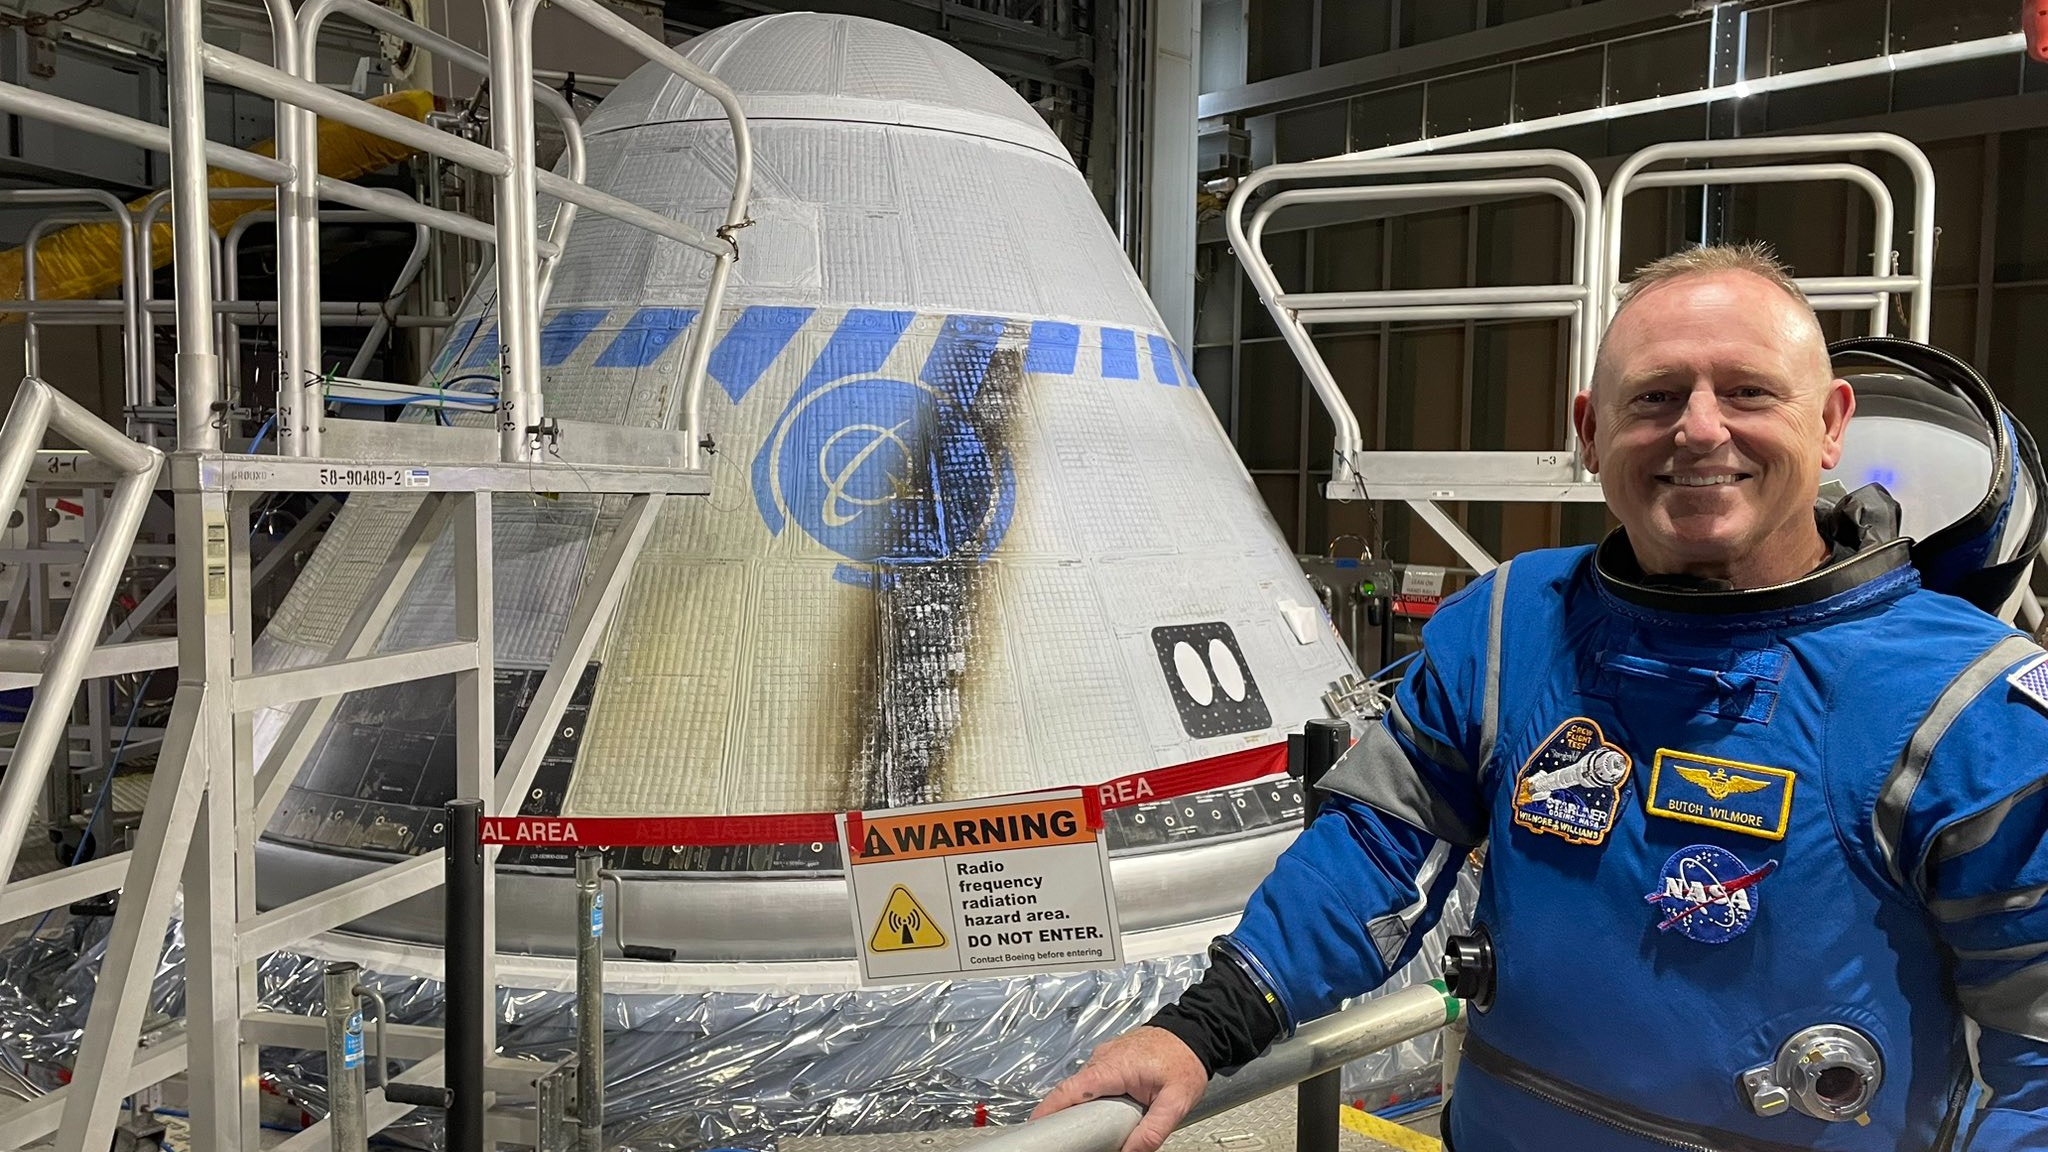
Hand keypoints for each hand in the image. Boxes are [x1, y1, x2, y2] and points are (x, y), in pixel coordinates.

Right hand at [1031, 1026, 1207, 1151]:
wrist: (1194, 1032)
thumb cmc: (1185, 1060)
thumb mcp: (1176, 1102)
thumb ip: (1152, 1131)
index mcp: (1114, 1066)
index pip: (1071, 1089)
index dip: (1049, 1108)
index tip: (1037, 1126)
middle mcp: (1103, 1058)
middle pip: (1072, 1090)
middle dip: (1065, 1113)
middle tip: (1069, 1136)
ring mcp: (1104, 1056)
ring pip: (1082, 1086)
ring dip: (1081, 1105)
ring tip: (1090, 1125)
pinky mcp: (1109, 1058)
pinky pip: (1092, 1080)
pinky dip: (1091, 1095)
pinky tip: (1103, 1108)